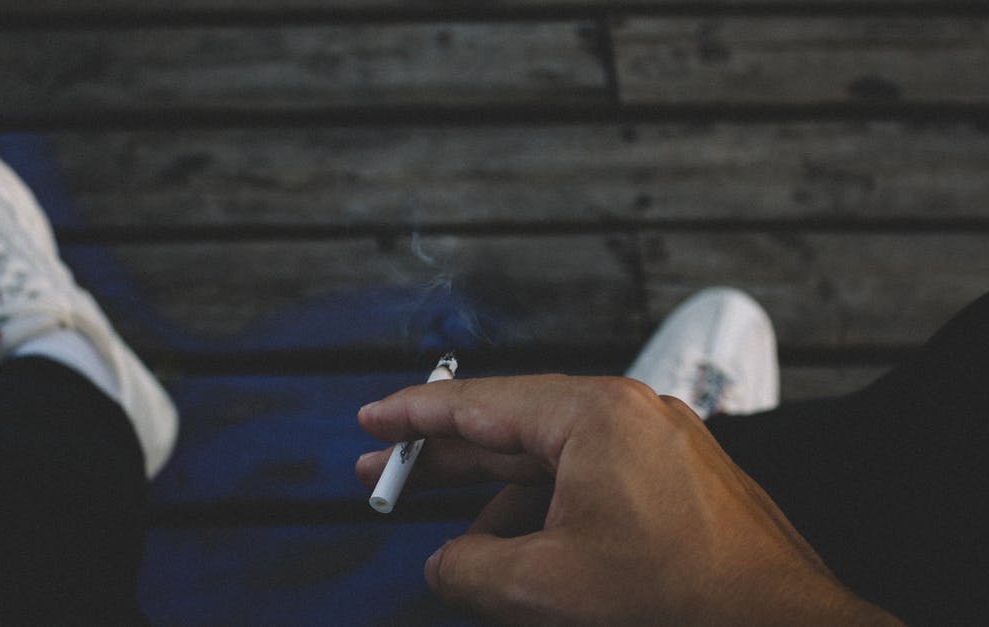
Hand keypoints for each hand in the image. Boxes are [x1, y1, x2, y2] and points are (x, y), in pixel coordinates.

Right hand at [356, 375, 900, 624]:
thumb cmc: (686, 601)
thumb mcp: (545, 588)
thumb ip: (468, 569)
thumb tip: (444, 563)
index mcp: (595, 416)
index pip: (480, 403)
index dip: (414, 414)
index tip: (375, 419)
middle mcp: (629, 414)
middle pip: (512, 424)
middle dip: (445, 455)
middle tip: (388, 472)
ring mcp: (657, 442)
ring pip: (552, 457)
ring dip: (498, 495)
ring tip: (460, 539)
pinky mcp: (675, 477)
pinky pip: (589, 479)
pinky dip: (546, 509)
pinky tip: (523, 549)